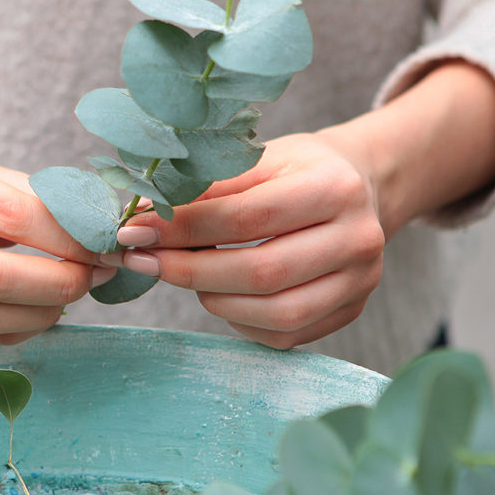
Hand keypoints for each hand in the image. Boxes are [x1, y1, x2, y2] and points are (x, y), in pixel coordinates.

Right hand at [0, 155, 113, 343]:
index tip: (104, 244)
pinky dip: (21, 328)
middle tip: (92, 275)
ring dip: (40, 313)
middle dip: (57, 282)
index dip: (67, 236)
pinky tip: (41, 308)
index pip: (13, 215)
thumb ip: (45, 198)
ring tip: (70, 294)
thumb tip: (107, 227)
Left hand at [107, 131, 386, 348]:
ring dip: (213, 298)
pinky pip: (284, 334)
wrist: (359, 188)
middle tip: (142, 261)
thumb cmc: (296, 170)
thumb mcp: (258, 160)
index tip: (134, 231)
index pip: (246, 217)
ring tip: (182, 274)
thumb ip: (205, 187)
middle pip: (262, 272)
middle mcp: (358, 238)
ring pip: (276, 313)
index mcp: (335, 187)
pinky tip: (219, 294)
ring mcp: (360, 282)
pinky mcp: (350, 312)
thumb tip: (140, 215)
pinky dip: (240, 319)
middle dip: (189, 271)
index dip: (184, 228)